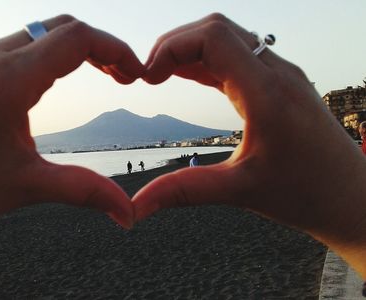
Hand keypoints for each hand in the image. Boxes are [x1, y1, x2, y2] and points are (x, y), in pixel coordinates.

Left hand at [0, 15, 143, 250]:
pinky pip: (16, 44)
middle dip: (99, 45)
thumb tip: (127, 213)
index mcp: (7, 80)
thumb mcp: (27, 186)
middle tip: (122, 75)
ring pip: (38, 31)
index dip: (115, 49)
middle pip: (60, 26)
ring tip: (99, 73)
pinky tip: (57, 80)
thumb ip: (85, 190)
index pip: (76, 38)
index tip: (134, 74)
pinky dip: (48, 53)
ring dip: (73, 47)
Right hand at [133, 14, 365, 276]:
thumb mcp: (239, 191)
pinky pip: (238, 57)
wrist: (351, 197)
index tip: (147, 78)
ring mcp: (281, 74)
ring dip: (190, 50)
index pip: (213, 37)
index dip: (171, 47)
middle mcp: (277, 73)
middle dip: (174, 44)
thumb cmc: (305, 194)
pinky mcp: (280, 83)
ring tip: (160, 76)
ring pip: (228, 39)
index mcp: (267, 93)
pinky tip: (187, 76)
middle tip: (148, 76)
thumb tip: (136, 207)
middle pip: (217, 29)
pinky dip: (207, 61)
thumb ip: (183, 191)